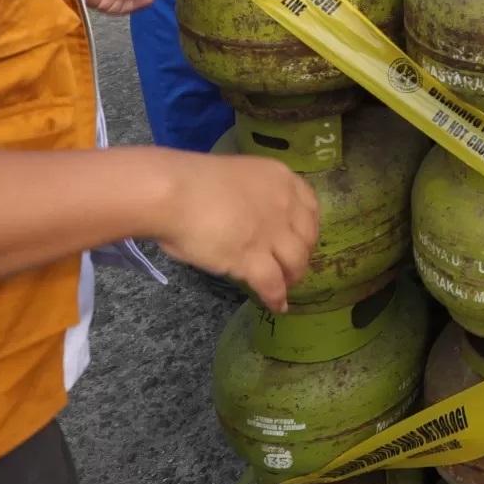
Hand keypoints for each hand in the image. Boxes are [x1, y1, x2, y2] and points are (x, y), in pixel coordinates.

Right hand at [149, 150, 319, 312]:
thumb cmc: (190, 182)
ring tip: (286, 286)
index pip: (310, 206)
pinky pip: (273, 284)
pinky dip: (276, 297)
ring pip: (296, 262)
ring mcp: (272, 232)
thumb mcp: (237, 178)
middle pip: (307, 236)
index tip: (300, 238)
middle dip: (302, 254)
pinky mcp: (254, 258)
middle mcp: (284, 204)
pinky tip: (276, 305)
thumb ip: (252, 199)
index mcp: (280, 178)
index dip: (308, 227)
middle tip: (292, 266)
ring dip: (293, 277)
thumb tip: (247, 221)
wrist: (174, 192)